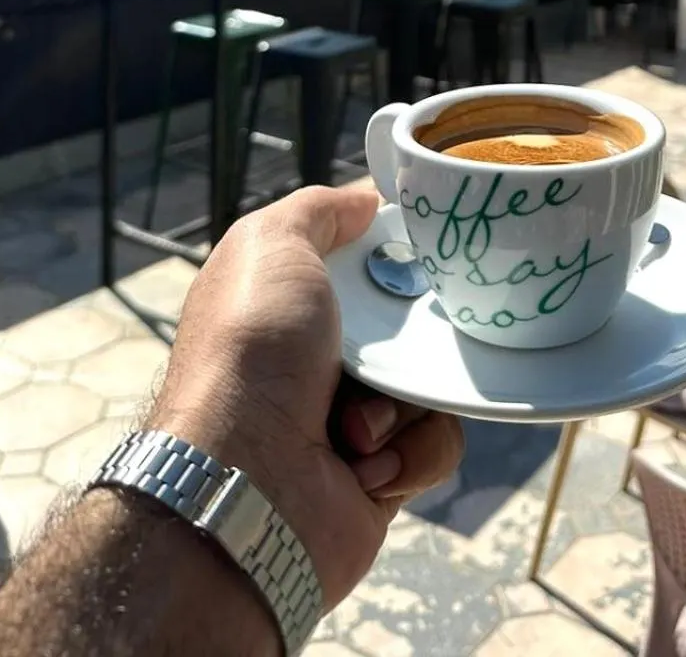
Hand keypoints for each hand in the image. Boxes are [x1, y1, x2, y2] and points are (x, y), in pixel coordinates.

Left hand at [152, 184, 463, 609]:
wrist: (248, 483)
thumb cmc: (252, 351)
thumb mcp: (270, 243)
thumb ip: (318, 209)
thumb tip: (368, 201)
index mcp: (288, 305)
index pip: (363, 266)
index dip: (394, 257)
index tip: (420, 252)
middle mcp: (316, 361)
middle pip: (410, 324)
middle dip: (412, 335)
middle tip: (395, 345)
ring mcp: (350, 420)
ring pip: (432, 384)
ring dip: (404, 402)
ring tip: (356, 425)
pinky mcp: (381, 477)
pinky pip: (437, 445)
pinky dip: (410, 453)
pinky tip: (365, 465)